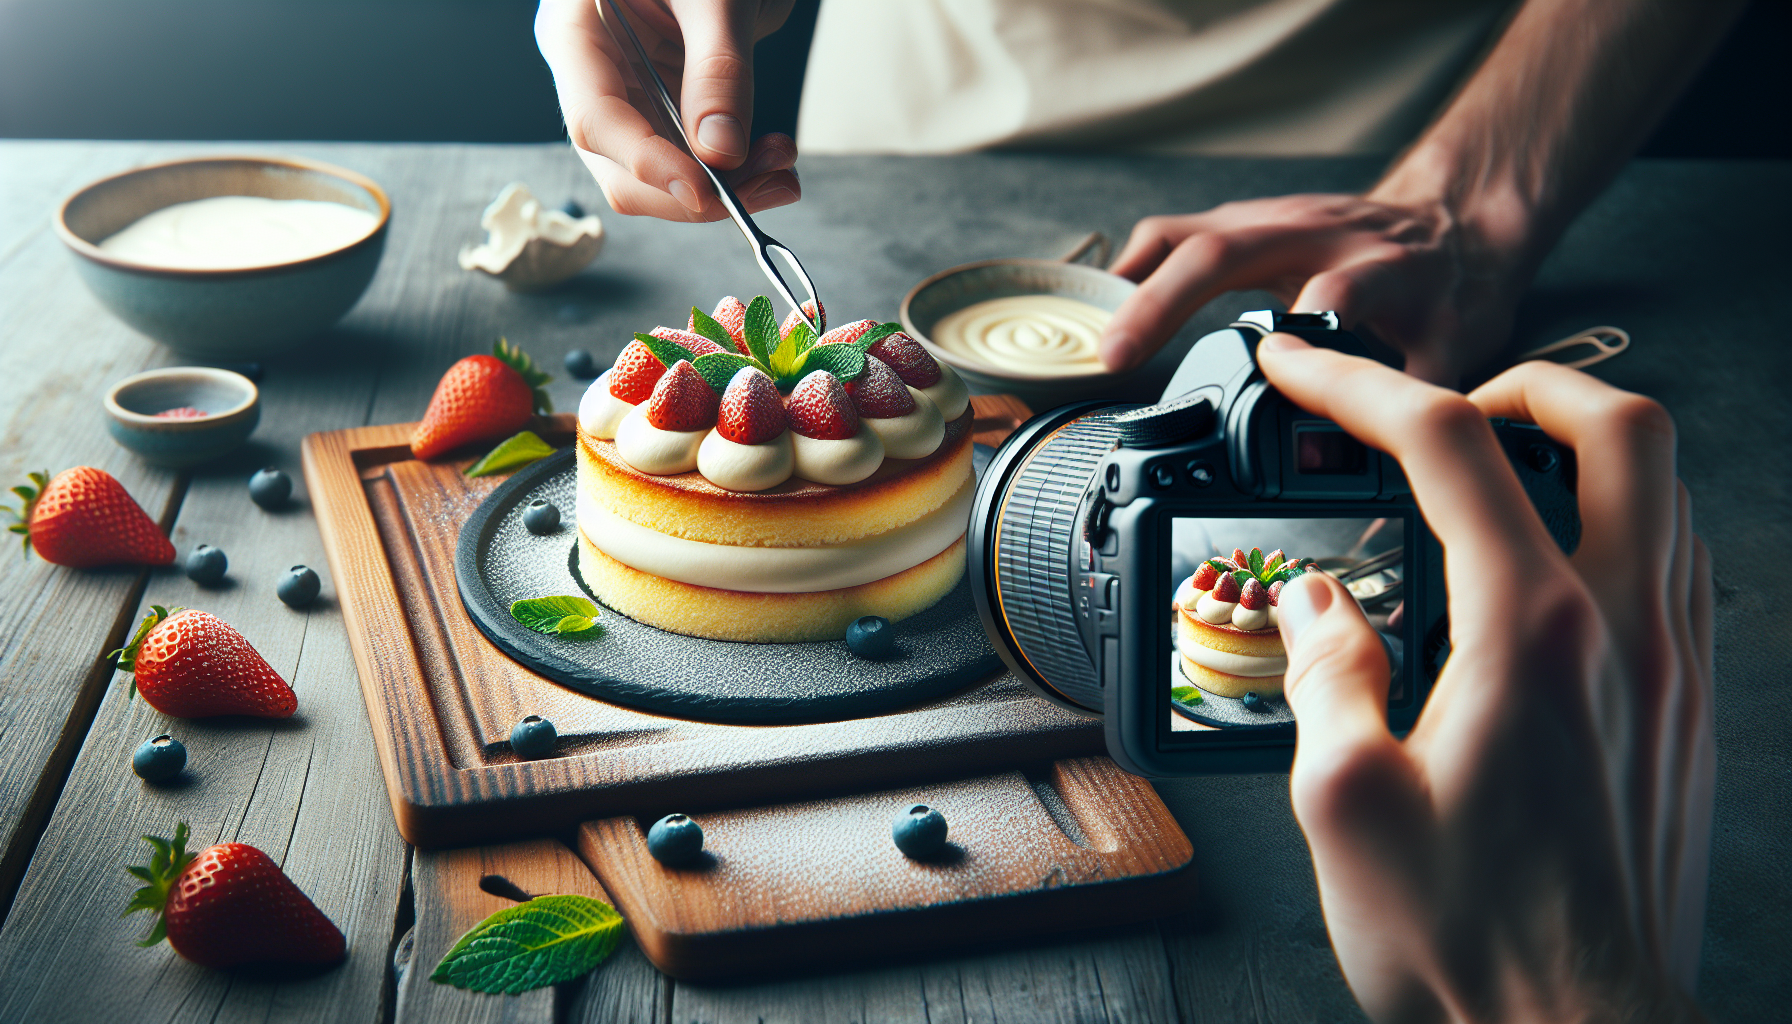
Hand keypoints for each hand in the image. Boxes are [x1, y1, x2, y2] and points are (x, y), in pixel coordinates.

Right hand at [535, 0, 800, 220]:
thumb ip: (719, 68)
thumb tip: (723, 151)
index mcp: (574, 29)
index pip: (595, 118)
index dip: (647, 164)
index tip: (706, 191)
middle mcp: (589, 70)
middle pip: (621, 163)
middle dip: (696, 190)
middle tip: (771, 186)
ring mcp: (624, 91)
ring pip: (658, 173)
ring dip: (724, 187)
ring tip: (785, 172)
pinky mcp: (661, 102)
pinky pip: (687, 156)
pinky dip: (732, 169)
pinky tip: (772, 160)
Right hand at [1102, 192, 1525, 384]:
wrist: (1453, 218)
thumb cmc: (1448, 290)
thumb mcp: (1459, 351)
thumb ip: (1422, 406)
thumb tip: (1402, 484)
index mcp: (1377, 270)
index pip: (1330, 297)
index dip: (1296, 341)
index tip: (1260, 379)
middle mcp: (1316, 234)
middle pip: (1225, 252)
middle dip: (1163, 301)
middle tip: (1118, 357)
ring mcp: (1271, 221)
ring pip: (1187, 235)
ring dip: (1134, 287)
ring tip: (1099, 344)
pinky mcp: (1242, 220)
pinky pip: (1174, 234)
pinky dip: (1134, 269)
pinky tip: (1106, 311)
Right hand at [1258, 334, 1713, 1021]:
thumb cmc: (1472, 940)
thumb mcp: (1346, 803)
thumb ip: (1327, 674)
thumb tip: (1315, 604)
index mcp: (1533, 635)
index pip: (1449, 451)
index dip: (1359, 388)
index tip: (1302, 370)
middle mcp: (1626, 631)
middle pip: (1619, 428)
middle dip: (1520, 385)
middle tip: (1440, 409)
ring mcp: (1674, 668)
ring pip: (1665, 489)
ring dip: (1576, 449)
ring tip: (1489, 475)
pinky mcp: (1688, 711)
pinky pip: (1676, 563)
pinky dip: (1615, 520)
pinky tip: (1548, 567)